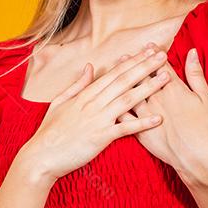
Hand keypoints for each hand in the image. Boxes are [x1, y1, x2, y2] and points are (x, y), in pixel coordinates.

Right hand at [21, 46, 175, 181]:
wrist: (41, 156)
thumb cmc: (49, 131)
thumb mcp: (60, 102)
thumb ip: (77, 85)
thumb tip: (89, 66)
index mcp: (85, 94)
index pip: (113, 73)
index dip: (132, 61)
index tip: (147, 51)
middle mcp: (93, 103)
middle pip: (124, 80)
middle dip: (145, 67)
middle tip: (163, 55)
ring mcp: (98, 119)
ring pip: (128, 99)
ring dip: (148, 87)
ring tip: (166, 78)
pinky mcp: (101, 137)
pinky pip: (126, 128)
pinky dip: (142, 123)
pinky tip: (159, 119)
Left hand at [118, 46, 207, 184]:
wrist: (198, 157)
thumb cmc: (207, 129)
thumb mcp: (206, 98)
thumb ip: (196, 74)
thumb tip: (192, 52)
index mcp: (174, 89)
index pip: (161, 67)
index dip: (154, 55)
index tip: (148, 46)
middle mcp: (157, 99)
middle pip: (142, 76)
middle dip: (134, 64)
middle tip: (126, 54)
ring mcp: (147, 114)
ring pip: (130, 92)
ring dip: (122, 80)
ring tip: (116, 72)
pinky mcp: (140, 131)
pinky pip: (124, 116)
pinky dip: (117, 106)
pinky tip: (108, 100)